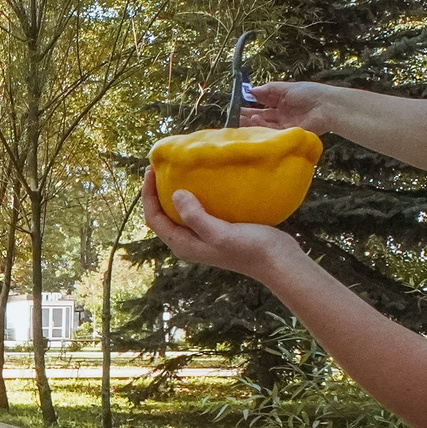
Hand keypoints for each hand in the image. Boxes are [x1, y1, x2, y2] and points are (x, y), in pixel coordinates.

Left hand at [142, 173, 294, 276]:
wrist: (278, 261)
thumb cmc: (250, 249)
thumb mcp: (220, 232)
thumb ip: (196, 217)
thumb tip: (175, 194)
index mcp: (183, 245)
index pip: (154, 218)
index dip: (148, 194)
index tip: (151, 169)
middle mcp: (188, 242)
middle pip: (163, 215)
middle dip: (157, 192)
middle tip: (161, 167)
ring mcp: (202, 237)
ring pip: (179, 212)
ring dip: (175, 193)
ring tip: (178, 170)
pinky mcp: (217, 230)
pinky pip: (197, 210)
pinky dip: (195, 196)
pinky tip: (203, 181)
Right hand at [233, 81, 335, 135]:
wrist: (326, 107)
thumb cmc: (309, 94)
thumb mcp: (287, 88)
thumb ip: (269, 90)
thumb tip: (251, 90)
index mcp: (283, 100)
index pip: (264, 102)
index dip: (252, 103)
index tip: (238, 104)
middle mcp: (283, 113)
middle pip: (262, 116)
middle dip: (248, 115)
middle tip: (234, 115)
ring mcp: (285, 124)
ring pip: (265, 124)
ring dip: (252, 122)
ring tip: (238, 119)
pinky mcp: (288, 134)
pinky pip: (272, 132)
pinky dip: (261, 127)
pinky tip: (252, 121)